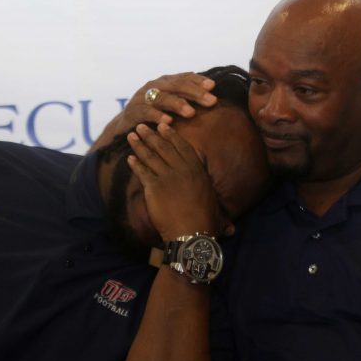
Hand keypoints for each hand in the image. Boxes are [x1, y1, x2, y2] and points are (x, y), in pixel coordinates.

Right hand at [117, 73, 218, 128]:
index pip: (185, 77)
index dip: (198, 80)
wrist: (125, 126)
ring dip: (178, 104)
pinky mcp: (133, 112)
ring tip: (191, 112)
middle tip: (211, 101)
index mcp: (166, 82)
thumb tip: (215, 98)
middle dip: (195, 93)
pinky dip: (157, 116)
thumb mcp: (172, 104)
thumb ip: (189, 99)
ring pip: (162, 97)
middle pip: (177, 85)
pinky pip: (146, 112)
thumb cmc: (155, 115)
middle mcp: (154, 86)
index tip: (213, 86)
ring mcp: (142, 98)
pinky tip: (168, 121)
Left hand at [127, 123, 230, 240]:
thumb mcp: (215, 211)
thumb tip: (230, 228)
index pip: (183, 147)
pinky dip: (135, 164)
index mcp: (197, 171)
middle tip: (142, 126)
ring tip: (132, 135)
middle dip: (152, 135)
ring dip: (140, 144)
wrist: (191, 235)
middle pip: (164, 148)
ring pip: (151, 156)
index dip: (172, 135)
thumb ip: (219, 212)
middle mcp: (182, 170)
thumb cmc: (206, 225)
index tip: (164, 126)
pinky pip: (142, 172)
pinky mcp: (154, 187)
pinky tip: (130, 158)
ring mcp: (167, 177)